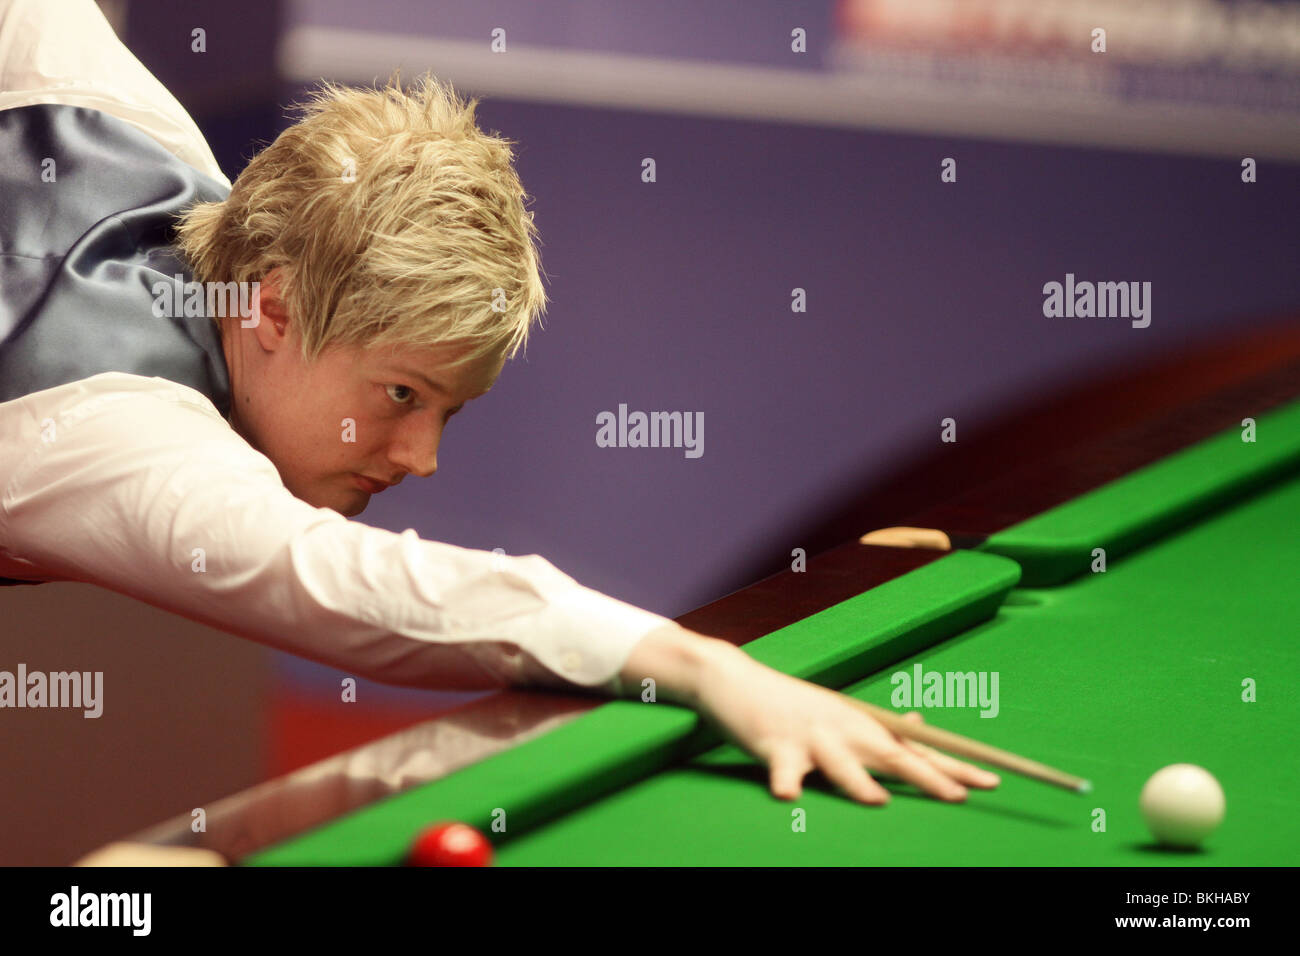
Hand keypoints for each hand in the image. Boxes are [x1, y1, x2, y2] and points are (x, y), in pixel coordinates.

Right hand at [622, 625, 999, 804]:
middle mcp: (842, 728)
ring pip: (837, 762)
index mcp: (860, 725)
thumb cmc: (789, 702)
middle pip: (890, 755)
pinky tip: (788, 797)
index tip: (994, 780)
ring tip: (879, 801)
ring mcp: (807, 736)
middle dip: (926, 776)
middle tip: (961, 795)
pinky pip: (779, 768)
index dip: (955, 764)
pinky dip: (783, 782)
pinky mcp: (771, 744)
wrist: (732, 678)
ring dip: (857, 782)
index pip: (916, 749)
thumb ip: (879, 726)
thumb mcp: (838, 711)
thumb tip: (922, 723)